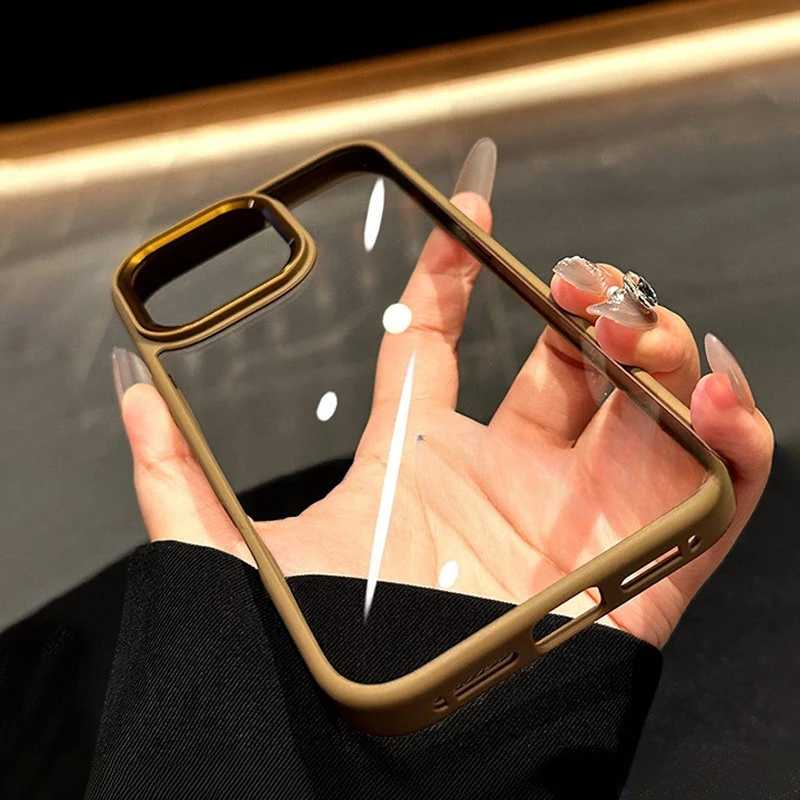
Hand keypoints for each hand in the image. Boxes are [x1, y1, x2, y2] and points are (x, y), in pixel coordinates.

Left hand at [114, 140, 772, 647]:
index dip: (456, 270)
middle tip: (572, 283)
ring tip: (628, 328)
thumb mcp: (234, 558)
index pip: (447, 340)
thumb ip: (174, 476)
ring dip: (656, 350)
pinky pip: (715, 494)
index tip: (466, 210)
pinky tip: (716, 391)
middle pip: (565, 363)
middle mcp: (510, 478)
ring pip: (647, 409)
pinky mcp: (644, 572)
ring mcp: (580, 518)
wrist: (371, 774)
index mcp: (423, 460)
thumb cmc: (309, 666)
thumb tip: (131, 396)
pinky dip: (736, 438)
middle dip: (579, 304)